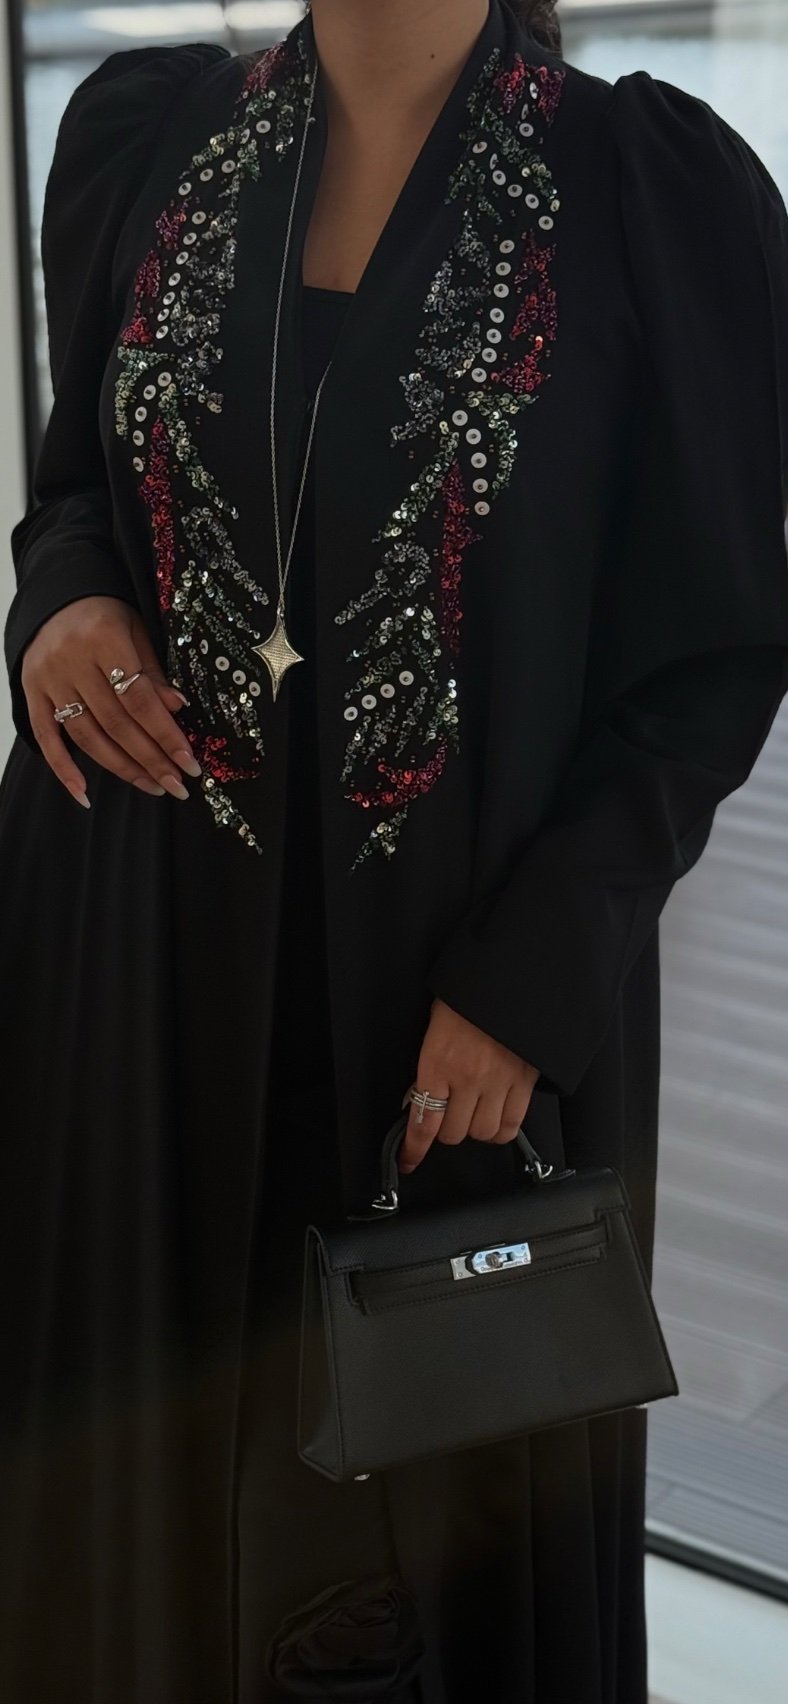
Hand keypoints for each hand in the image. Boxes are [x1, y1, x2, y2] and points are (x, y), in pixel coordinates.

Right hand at [21, 596, 201, 807]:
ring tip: (152, 786)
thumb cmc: (106, 616)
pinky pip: (46, 736)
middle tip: (177, 786)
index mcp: (104, 639)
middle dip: (151, 759)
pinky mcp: (32, 692)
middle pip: (116, 723)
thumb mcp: (137, 631)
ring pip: (86, 736)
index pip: (140, 699)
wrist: (57, 598)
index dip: (166, 735)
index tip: (189, 764)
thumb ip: (153, 672)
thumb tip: (177, 709)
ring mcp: (49, 679)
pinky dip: (64, 768)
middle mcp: (72, 660)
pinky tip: (84, 793)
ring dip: (121, 768)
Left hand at [400, 997, 540, 1173]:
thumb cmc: (467, 998)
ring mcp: (498, 1082)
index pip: (423, 1122)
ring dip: (476, 1129)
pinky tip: (497, 1117)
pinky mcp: (524, 1082)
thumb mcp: (434, 1028)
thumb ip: (429, 1067)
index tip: (408, 1160)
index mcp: (438, 1063)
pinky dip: (503, 1129)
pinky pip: (512, 1124)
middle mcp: (467, 1078)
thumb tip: (420, 1097)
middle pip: (454, 1134)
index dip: (414, 1149)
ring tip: (474, 1114)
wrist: (507, 976)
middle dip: (447, 1130)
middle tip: (448, 1116)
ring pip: (484, 1133)